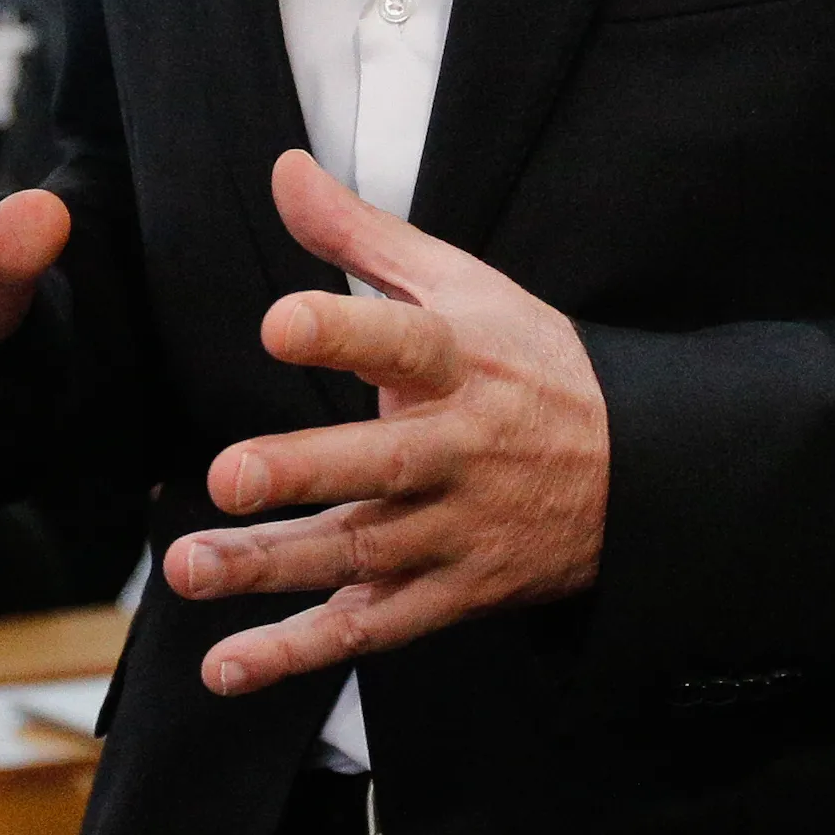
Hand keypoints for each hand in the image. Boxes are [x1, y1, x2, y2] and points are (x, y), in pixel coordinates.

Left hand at [163, 151, 609, 695]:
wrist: (643, 472)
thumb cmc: (528, 363)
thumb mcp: (462, 285)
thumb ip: (361, 234)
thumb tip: (282, 169)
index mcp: (461, 362)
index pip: (403, 342)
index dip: (343, 333)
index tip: (280, 322)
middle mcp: (459, 450)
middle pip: (380, 466)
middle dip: (304, 474)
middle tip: (230, 476)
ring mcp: (457, 530)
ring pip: (363, 555)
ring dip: (274, 567)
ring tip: (192, 567)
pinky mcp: (451, 594)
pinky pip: (370, 628)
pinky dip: (299, 652)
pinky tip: (227, 665)